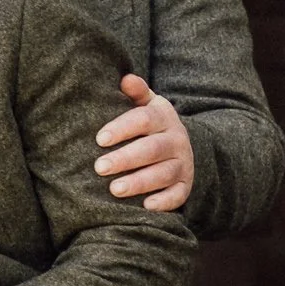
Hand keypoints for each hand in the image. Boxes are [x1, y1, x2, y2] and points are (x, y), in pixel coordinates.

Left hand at [95, 75, 193, 211]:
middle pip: (152, 149)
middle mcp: (176, 140)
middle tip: (100, 167)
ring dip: (139, 182)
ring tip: (115, 190)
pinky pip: (178, 195)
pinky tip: (145, 206)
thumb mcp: (148, 105)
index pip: (144, 119)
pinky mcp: (185, 186)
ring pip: (163, 174)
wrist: (183, 147)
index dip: (122, 128)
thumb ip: (136, 93)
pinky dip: (164, 202)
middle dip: (126, 158)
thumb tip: (125, 79)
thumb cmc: (151, 126)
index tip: (100, 139)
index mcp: (164, 117)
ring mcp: (183, 164)